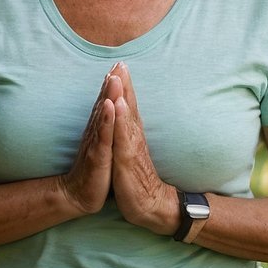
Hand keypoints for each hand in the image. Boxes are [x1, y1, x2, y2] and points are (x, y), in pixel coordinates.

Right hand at [58, 71, 115, 215]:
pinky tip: (108, 106)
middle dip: (112, 82)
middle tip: (118, 62)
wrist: (79, 194)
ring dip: (108, 95)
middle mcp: (95, 132)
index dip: (113, 84)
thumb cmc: (94, 170)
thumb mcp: (102, 146)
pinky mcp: (98, 156)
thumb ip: (104, 129)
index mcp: (99, 130)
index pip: (106, 103)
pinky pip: (103, 136)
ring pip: (103, 116)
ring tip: (113, 77)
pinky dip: (106, 120)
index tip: (120, 64)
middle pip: (104, 103)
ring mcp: (96, 142)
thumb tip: (107, 113)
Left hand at [108, 63, 171, 231]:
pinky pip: (123, 138)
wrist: (150, 206)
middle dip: (124, 83)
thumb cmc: (136, 180)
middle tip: (120, 62)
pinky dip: (121, 120)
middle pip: (129, 105)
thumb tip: (126, 120)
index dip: (123, 86)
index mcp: (132, 135)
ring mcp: (132, 148)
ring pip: (126, 118)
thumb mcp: (129, 154)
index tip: (119, 64)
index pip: (128, 106)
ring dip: (122, 96)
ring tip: (117, 77)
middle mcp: (134, 138)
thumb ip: (128, 136)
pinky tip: (118, 106)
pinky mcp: (128, 160)